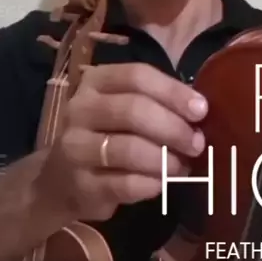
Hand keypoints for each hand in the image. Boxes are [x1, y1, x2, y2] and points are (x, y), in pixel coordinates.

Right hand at [39, 62, 207, 220]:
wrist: (60, 178)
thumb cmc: (106, 134)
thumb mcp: (123, 107)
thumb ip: (156, 103)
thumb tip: (199, 111)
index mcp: (95, 81)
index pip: (137, 76)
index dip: (172, 92)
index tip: (201, 110)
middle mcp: (80, 109)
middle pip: (133, 110)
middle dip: (173, 128)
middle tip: (197, 143)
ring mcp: (75, 147)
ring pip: (128, 149)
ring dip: (164, 159)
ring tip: (182, 167)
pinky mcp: (80, 184)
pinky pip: (123, 184)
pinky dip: (150, 184)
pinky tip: (161, 184)